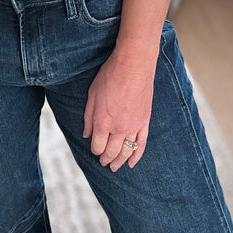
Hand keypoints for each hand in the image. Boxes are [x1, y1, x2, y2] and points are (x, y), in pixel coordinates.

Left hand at [82, 51, 155, 170]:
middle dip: (106, 159)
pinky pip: (141, 145)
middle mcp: (118, 128)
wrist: (134, 64)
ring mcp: (134, 126)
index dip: (95, 150)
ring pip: (126, 152)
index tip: (94, 150)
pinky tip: (132, 163)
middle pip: (111, 152)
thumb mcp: (92, 94)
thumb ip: (89, 117)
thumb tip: (86, 134)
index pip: (97, 146)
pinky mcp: (145, 122)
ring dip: (119, 161)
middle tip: (104, 163)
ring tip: (115, 167)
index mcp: (103, 122)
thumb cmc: (110, 75)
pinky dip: (136, 156)